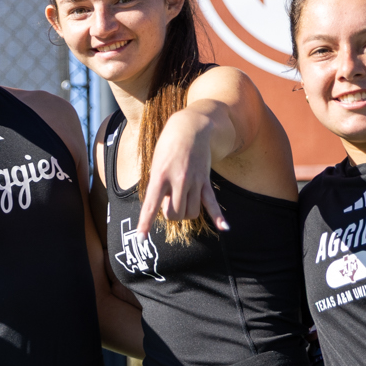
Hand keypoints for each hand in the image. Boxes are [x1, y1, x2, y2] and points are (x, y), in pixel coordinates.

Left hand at [137, 110, 226, 238]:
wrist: (190, 128)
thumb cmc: (167, 146)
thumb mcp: (155, 163)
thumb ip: (158, 186)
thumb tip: (166, 208)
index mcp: (160, 176)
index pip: (151, 205)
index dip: (145, 223)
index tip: (140, 238)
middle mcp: (178, 181)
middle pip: (175, 214)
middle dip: (170, 214)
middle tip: (168, 201)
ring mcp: (194, 182)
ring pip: (191, 212)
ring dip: (185, 212)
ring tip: (180, 198)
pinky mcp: (206, 181)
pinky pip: (212, 202)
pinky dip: (218, 216)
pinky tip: (225, 228)